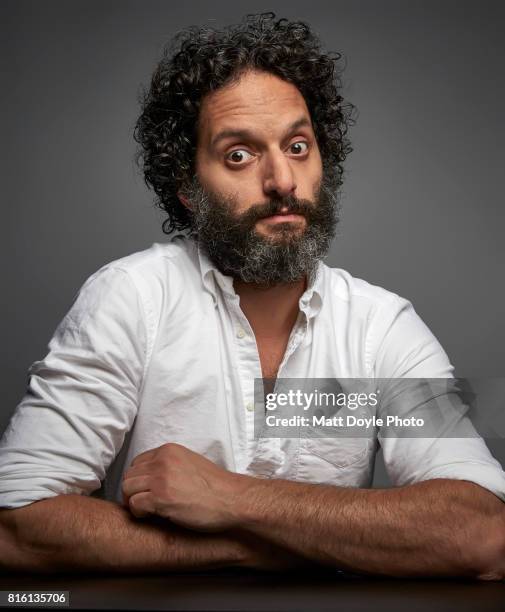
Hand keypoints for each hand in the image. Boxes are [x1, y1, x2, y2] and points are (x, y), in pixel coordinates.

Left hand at [122, 443, 250, 530]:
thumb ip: (170, 465)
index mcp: (169, 450)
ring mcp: (161, 479)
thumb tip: (152, 477)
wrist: (232, 499)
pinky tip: (152, 516)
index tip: (147, 491)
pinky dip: (139, 513)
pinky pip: (134, 504)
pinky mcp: (161, 498)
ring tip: (148, 510)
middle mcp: (163, 461)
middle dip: (133, 491)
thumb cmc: (215, 487)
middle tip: (145, 503)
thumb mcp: (190, 463)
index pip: (137, 462)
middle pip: (129, 475)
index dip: (139, 479)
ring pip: (127, 489)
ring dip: (134, 502)